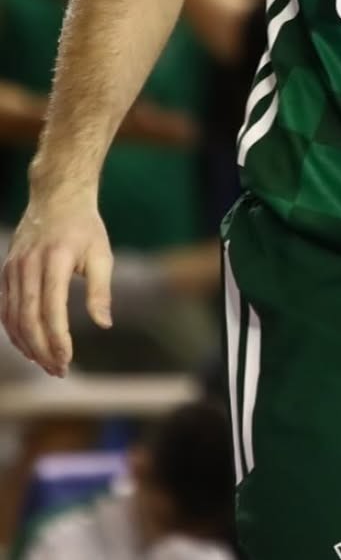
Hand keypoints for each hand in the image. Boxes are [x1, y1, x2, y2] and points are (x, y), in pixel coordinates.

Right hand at [1, 190, 112, 376]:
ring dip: (27, 345)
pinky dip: (14, 331)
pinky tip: (28, 346)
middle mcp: (29, 265)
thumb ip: (100, 290)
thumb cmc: (85, 228)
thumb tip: (104, 324)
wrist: (56, 198)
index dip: (57, 339)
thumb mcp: (102, 254)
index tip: (67, 360)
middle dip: (42, 349)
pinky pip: (5, 309)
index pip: (52, 309)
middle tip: (58, 370)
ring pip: (13, 317)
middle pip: (29, 318)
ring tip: (46, 364)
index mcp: (56, 260)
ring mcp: (13, 268)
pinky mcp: (6, 272)